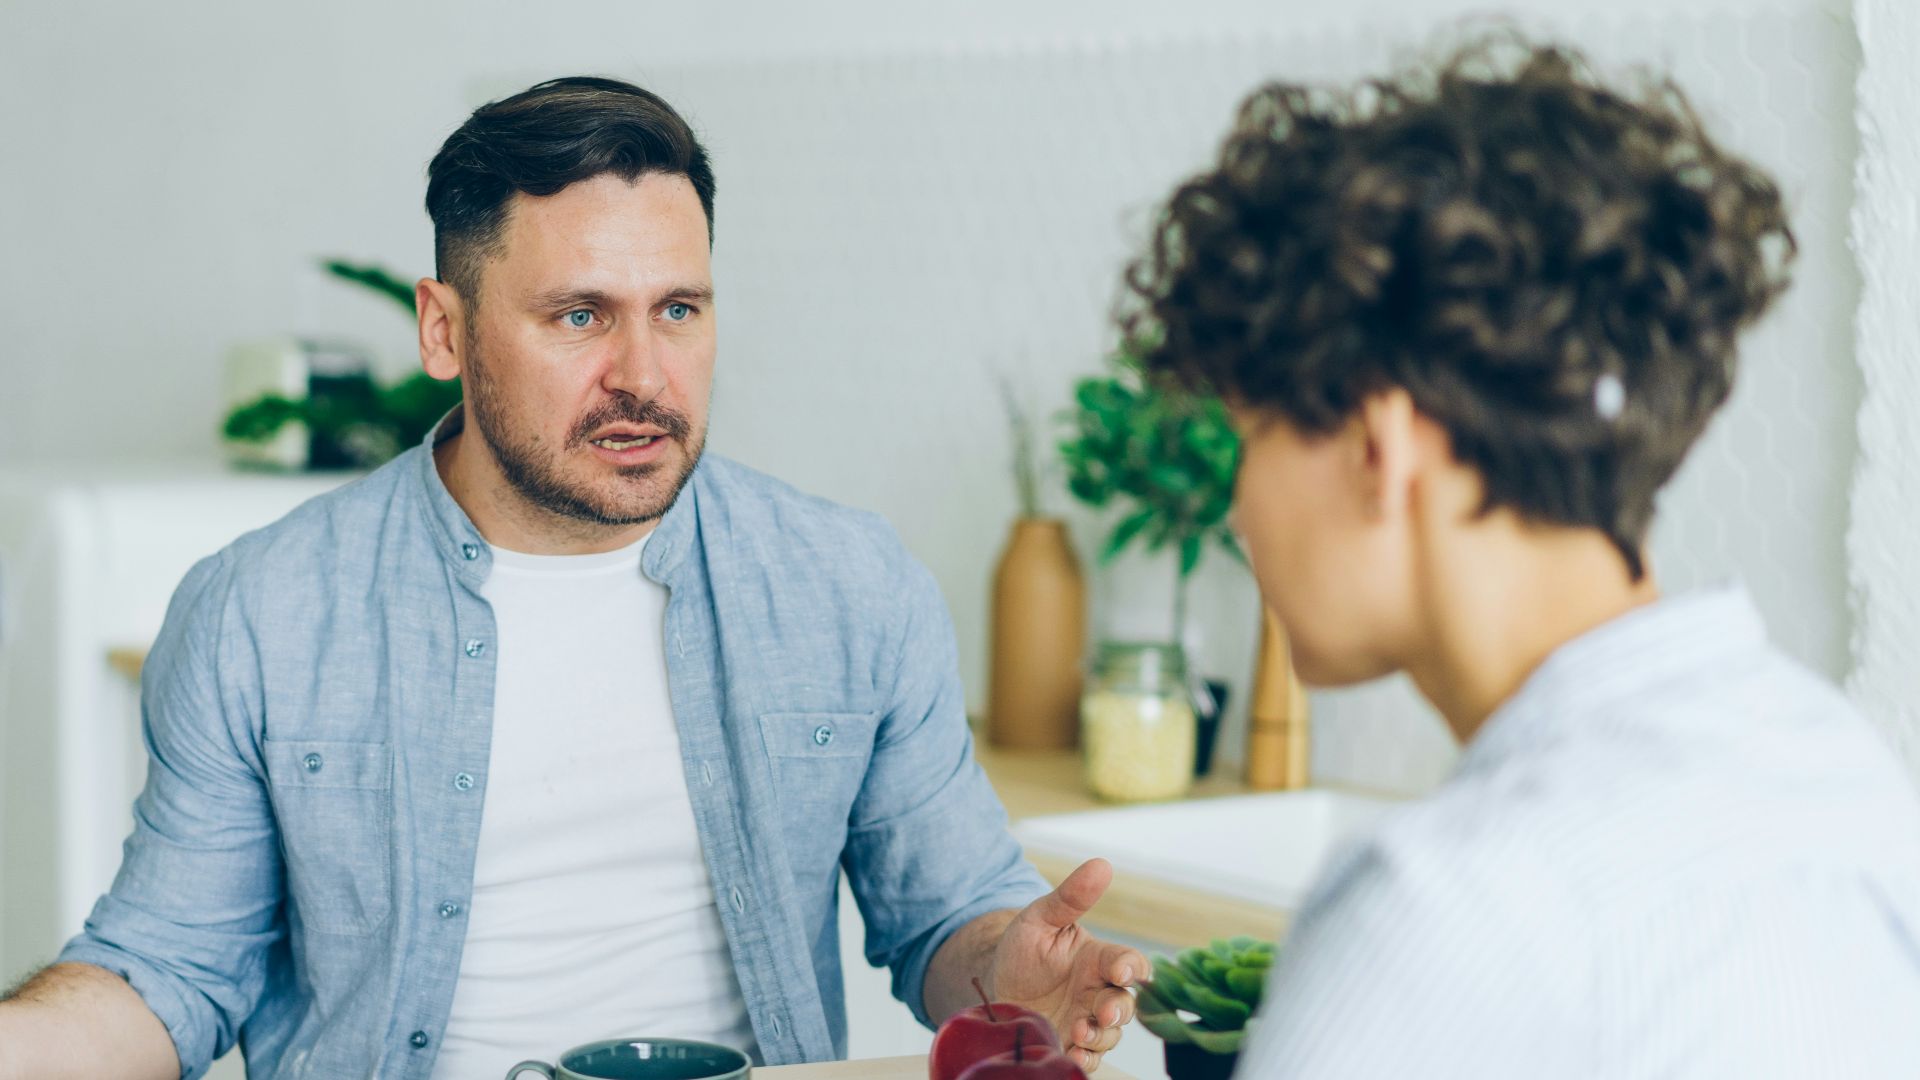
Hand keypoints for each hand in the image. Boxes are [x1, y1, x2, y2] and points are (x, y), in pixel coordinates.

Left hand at [986, 859, 1147, 1072]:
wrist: (993, 986)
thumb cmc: (1022, 949)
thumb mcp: (1040, 919)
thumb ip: (1070, 897)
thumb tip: (1102, 864)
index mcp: (1097, 960)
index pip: (1129, 963)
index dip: (1132, 968)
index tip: (1120, 972)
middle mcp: (1098, 992)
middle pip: (1126, 1004)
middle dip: (1118, 1010)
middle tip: (1101, 1012)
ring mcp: (1086, 1021)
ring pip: (1111, 1034)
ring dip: (1100, 1036)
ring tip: (1077, 1032)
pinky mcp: (1071, 1045)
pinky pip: (1090, 1058)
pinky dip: (1087, 1059)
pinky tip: (1073, 1055)